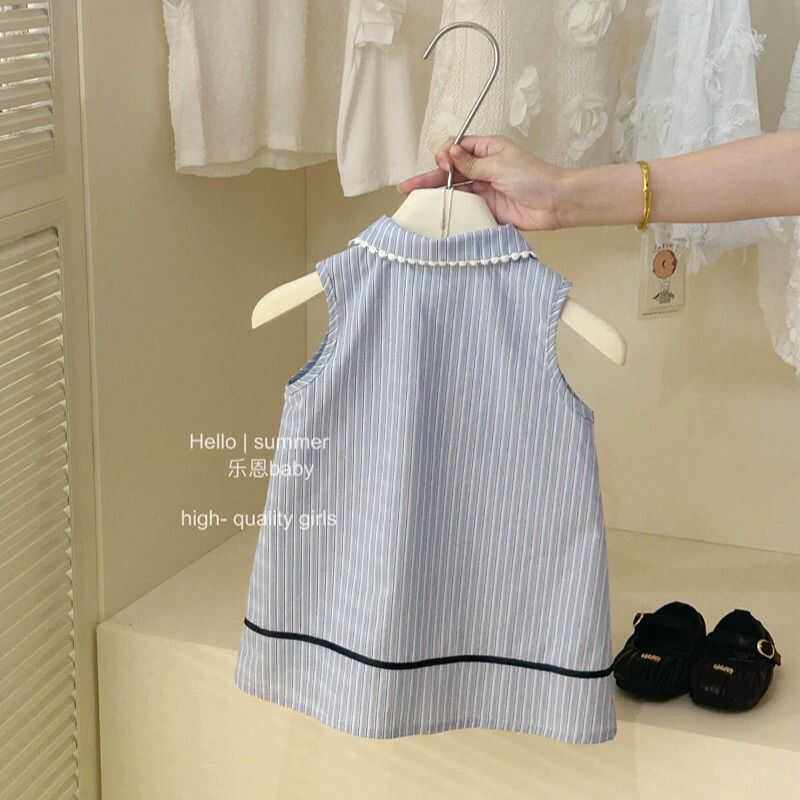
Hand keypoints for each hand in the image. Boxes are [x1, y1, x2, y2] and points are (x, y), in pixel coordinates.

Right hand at [397, 135, 567, 230]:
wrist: (555, 203)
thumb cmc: (533, 177)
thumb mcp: (499, 164)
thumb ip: (471, 163)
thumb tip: (449, 152)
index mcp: (487, 150)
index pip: (458, 149)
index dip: (446, 156)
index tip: (443, 162)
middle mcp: (484, 169)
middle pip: (451, 173)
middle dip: (430, 178)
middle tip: (408, 187)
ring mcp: (485, 190)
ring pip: (456, 192)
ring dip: (438, 196)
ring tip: (416, 203)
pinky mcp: (488, 210)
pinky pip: (467, 210)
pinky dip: (453, 212)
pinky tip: (438, 216)